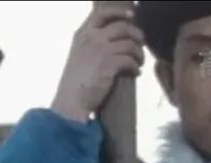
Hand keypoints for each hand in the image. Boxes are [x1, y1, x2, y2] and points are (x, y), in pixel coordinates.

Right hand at [51, 5, 144, 122]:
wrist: (70, 102)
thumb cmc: (74, 84)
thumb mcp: (77, 56)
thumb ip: (90, 44)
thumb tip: (113, 40)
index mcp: (82, 35)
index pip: (102, 13)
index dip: (119, 12)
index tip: (131, 16)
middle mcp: (91, 38)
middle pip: (123, 26)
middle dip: (136, 35)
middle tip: (140, 44)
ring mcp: (101, 50)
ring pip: (130, 43)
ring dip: (139, 53)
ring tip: (139, 62)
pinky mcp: (110, 64)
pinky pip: (131, 60)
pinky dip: (136, 67)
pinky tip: (135, 73)